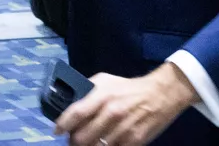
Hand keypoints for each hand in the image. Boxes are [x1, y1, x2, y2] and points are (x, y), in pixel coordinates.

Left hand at [54, 63, 199, 145]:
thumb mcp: (106, 80)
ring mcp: (123, 129)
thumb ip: (88, 90)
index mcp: (102, 95)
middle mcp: (111, 112)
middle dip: (74, 142)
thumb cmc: (129, 87)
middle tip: (74, 140)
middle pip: (82, 137)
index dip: (62, 125)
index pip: (76, 113)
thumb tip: (70, 103)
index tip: (57, 131)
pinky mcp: (134, 141)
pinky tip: (105, 145)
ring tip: (89, 143)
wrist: (161, 94)